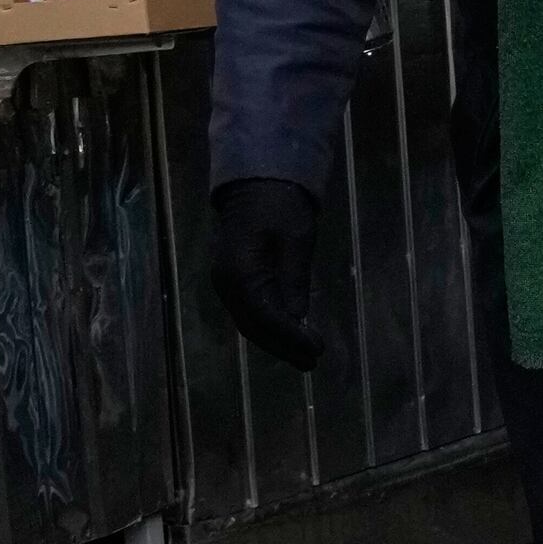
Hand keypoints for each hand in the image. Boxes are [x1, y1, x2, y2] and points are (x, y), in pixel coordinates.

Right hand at [210, 178, 323, 370]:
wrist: (256, 183)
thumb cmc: (280, 205)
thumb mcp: (297, 238)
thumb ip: (295, 278)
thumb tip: (298, 317)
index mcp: (239, 273)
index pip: (265, 317)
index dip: (290, 337)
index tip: (316, 349)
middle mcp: (226, 284)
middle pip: (254, 326)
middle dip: (283, 346)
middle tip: (313, 360)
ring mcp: (226, 283)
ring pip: (250, 322)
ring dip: (276, 340)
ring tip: (304, 355)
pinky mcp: (233, 280)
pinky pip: (250, 310)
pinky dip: (269, 325)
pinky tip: (290, 333)